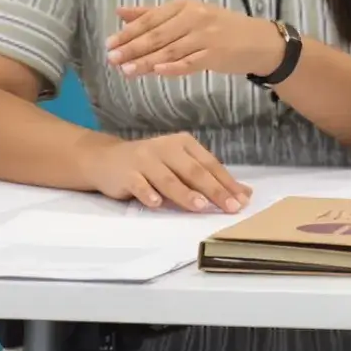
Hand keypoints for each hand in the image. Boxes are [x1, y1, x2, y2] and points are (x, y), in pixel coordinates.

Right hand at [77, 132, 252, 213]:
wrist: (106, 159)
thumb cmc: (151, 166)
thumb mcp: (179, 166)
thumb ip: (207, 178)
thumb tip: (244, 194)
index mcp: (184, 144)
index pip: (210, 164)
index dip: (227, 182)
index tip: (242, 200)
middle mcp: (166, 148)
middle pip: (194, 171)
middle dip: (214, 190)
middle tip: (230, 207)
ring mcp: (145, 160)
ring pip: (169, 179)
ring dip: (185, 193)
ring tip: (200, 206)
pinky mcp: (127, 173)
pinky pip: (140, 184)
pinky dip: (148, 194)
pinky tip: (156, 204)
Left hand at [107, 0, 286, 77]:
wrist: (258, 41)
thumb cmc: (219, 28)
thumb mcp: (188, 14)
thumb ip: (153, 14)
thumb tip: (120, 12)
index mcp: (185, 5)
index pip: (151, 19)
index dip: (129, 32)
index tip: (109, 44)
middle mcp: (195, 17)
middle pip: (158, 35)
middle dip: (133, 48)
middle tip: (112, 59)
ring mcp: (207, 36)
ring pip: (170, 50)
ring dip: (147, 62)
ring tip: (127, 71)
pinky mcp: (216, 54)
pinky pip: (191, 62)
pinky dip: (174, 67)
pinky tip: (158, 72)